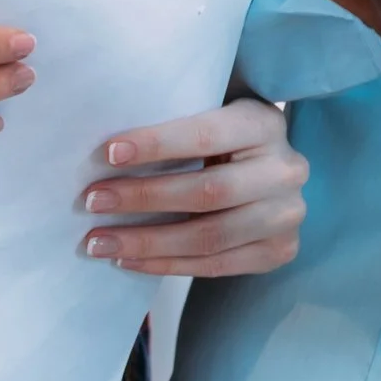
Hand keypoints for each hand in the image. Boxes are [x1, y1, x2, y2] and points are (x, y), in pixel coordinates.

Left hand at [76, 98, 309, 276]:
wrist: (273, 173)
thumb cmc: (226, 140)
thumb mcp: (215, 114)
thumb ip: (177, 122)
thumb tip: (109, 148)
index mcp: (265, 124)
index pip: (206, 135)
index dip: (157, 144)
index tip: (109, 153)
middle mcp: (286, 170)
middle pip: (207, 192)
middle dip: (143, 198)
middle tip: (93, 202)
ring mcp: (287, 215)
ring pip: (208, 237)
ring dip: (147, 242)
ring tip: (100, 242)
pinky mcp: (280, 250)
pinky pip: (214, 266)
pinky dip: (165, 265)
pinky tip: (129, 260)